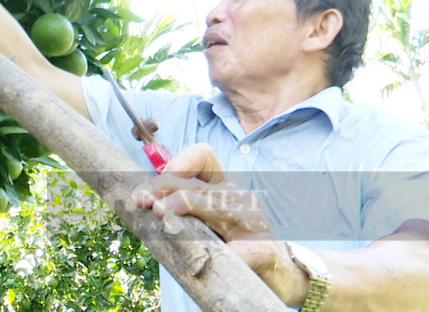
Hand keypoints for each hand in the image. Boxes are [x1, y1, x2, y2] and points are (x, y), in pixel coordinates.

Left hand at [130, 143, 309, 305]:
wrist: (284, 273)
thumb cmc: (240, 242)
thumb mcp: (211, 218)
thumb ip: (185, 206)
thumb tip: (144, 203)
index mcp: (225, 187)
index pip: (202, 156)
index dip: (177, 162)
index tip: (155, 182)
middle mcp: (239, 199)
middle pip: (196, 184)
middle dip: (164, 189)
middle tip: (144, 202)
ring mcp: (253, 224)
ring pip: (214, 205)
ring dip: (183, 204)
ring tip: (161, 212)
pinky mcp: (263, 250)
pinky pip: (239, 249)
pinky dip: (223, 251)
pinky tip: (210, 256)